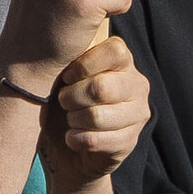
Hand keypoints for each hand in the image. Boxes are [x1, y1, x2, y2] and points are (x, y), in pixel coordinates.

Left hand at [34, 37, 150, 191]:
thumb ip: (68, 58)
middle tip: (63, 102)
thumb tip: (54, 43)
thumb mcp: (64, 76)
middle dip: (71, 97)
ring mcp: (138, 115)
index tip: (66, 77)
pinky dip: (75, 140)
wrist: (67, 149)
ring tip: (70, 119)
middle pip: (101, 87)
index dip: (83, 65)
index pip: (114, 50)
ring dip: (73, 120)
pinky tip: (72, 137)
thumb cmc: (64, 102)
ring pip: (97, 116)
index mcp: (123, 61)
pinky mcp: (130, 142)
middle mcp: (137, 85)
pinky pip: (95, 140)